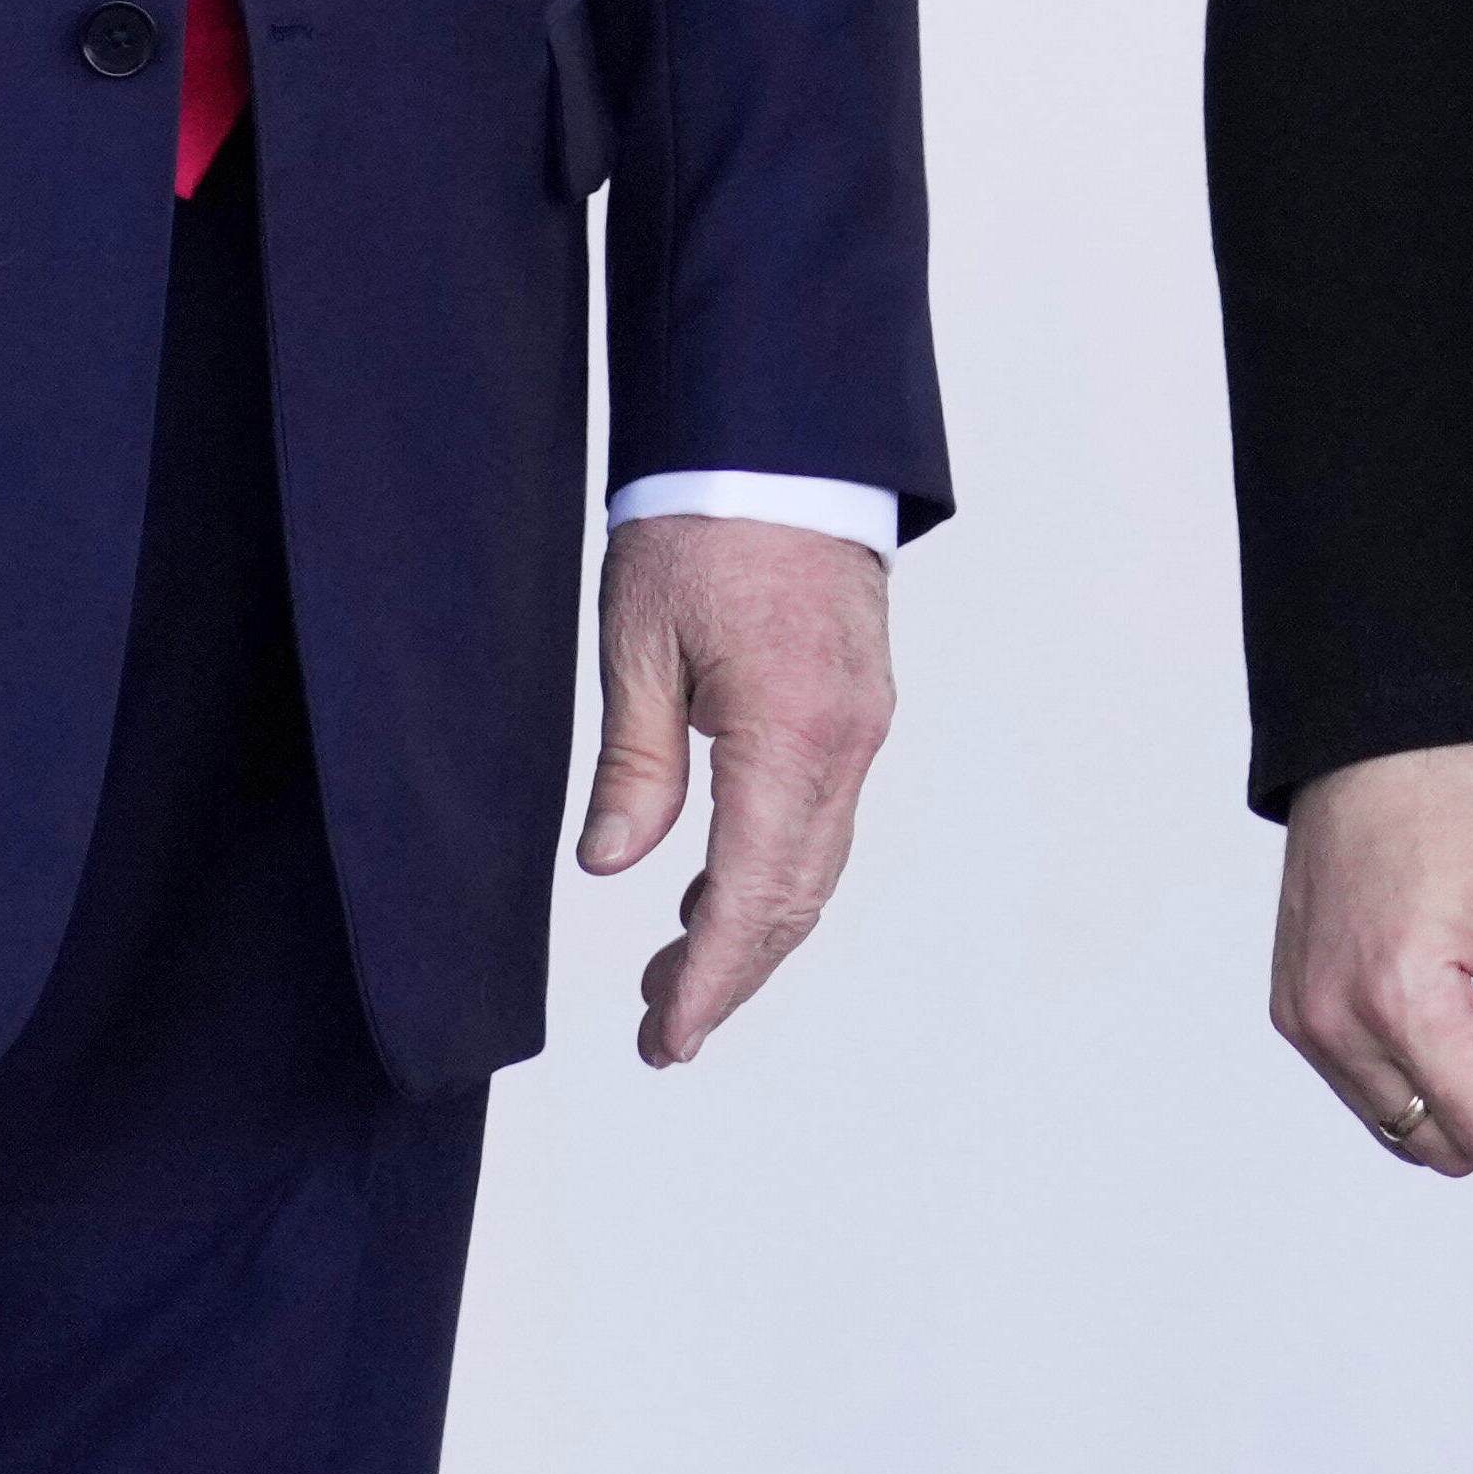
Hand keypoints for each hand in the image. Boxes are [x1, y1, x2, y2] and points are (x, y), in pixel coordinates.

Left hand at [578, 512, 896, 1062]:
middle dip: (729, 974)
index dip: (709, 980)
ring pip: (816, 864)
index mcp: (789, 735)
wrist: (780, 436)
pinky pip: (824, 815)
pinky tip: (719, 884)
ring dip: (753, 928)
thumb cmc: (702, 524)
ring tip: (674, 971)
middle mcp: (845, 744)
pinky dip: (776, 869)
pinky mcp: (860, 702)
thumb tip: (610, 867)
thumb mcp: (637, 644)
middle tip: (659, 1028)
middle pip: (795, 899)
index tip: (666, 1038)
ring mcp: (863, 724)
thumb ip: (633, 766)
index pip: (753, 897)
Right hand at [1273, 740, 1472, 1178]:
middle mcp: (1333, 1024)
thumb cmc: (1462, 801)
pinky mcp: (1293, 1008)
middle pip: (1442, 1148)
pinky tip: (1431, 987)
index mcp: (1397, 998)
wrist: (1372, 738)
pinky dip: (1409, 1061)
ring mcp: (1304, 1019)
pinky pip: (1363, 1087)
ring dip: (1451, 1084)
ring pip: (1401, 1126)